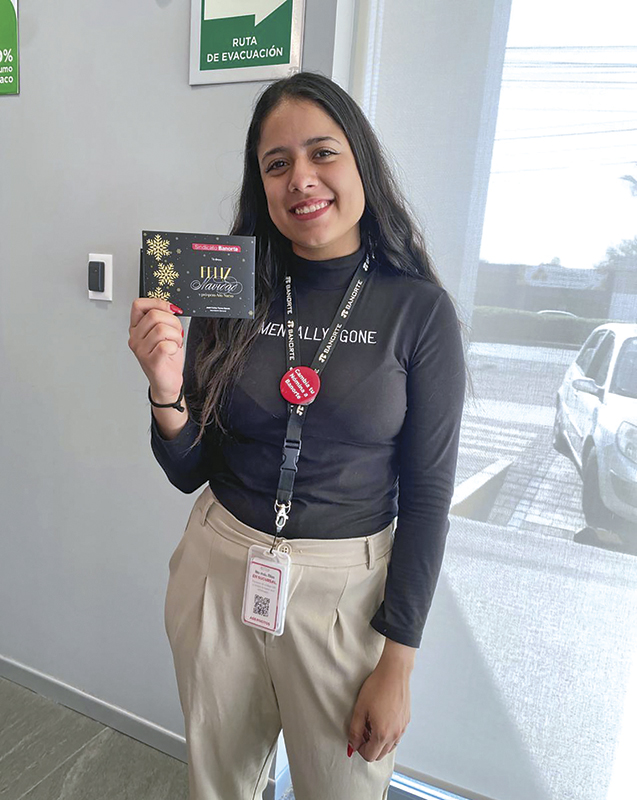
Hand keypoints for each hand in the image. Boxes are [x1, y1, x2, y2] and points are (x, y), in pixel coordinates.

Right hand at [128, 298, 184, 399]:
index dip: (158, 303)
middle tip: (176, 334)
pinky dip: (175, 347)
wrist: (167, 382)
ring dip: (176, 335)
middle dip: (173, 322)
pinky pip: (166, 345)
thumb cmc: (166, 358)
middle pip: (154, 315)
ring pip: (162, 328)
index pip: (139, 305)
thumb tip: (171, 308)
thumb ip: (163, 318)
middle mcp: (135, 338)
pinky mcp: (150, 361)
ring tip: (175, 344)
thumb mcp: (165, 332)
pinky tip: (172, 352)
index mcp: (136, 328)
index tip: (171, 310)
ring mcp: (141, 350)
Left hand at [347, 645, 413, 761]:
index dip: (360, 748)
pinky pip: (396, 736)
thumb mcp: (360, 709)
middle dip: (369, 746)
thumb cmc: (377, 687)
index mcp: (382, 734)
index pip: (370, 756)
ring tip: (372, 723)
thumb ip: (355, 731)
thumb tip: (353, 746)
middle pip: (380, 754)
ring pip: (389, 747)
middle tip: (363, 730)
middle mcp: (395, 735)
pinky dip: (388, 734)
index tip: (357, 736)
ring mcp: (402, 728)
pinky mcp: (406, 721)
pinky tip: (382, 718)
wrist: (394, 672)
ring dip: (379, 742)